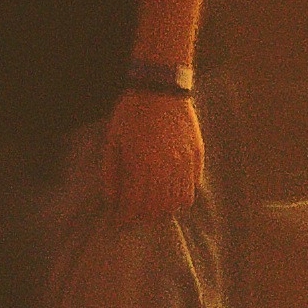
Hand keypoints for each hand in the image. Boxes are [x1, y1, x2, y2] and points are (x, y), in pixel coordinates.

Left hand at [106, 86, 204, 220]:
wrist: (161, 87)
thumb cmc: (132, 112)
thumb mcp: (113, 140)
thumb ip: (111, 172)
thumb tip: (112, 199)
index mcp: (141, 163)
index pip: (135, 204)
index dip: (126, 217)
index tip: (120, 220)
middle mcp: (165, 166)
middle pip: (157, 207)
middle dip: (144, 216)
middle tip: (135, 213)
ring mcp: (184, 162)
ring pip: (177, 202)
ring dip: (163, 209)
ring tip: (152, 206)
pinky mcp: (196, 156)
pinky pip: (191, 188)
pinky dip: (181, 198)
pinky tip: (170, 193)